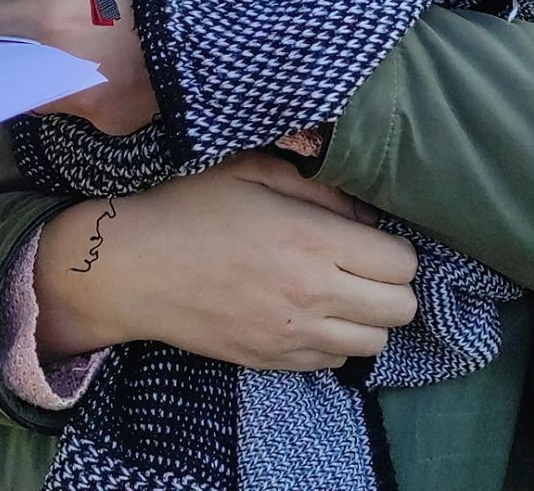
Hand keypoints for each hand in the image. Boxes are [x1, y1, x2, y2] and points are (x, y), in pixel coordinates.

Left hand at [0, 0, 155, 135]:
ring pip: (36, 93)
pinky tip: (80, 69)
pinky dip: (69, 88)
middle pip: (1, 68)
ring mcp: (85, 105)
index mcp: (53, 23)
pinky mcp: (110, 123)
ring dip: (27, 73)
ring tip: (28, 50)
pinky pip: (75, 105)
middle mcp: (59, 73)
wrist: (225, 46)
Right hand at [34, 152, 418, 370]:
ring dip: (369, 316)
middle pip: (400, 309)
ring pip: (375, 343)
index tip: (371, 236)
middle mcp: (311, 294)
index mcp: (311, 241)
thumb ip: (319, 187)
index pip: (400, 263)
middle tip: (365, 264)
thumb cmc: (190, 207)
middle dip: (394, 285)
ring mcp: (291, 335)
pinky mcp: (270, 361)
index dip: (395, 248)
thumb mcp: (256, 171)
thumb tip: (362, 211)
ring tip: (342, 291)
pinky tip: (311, 312)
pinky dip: (336, 340)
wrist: (132, 269)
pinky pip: (333, 362)